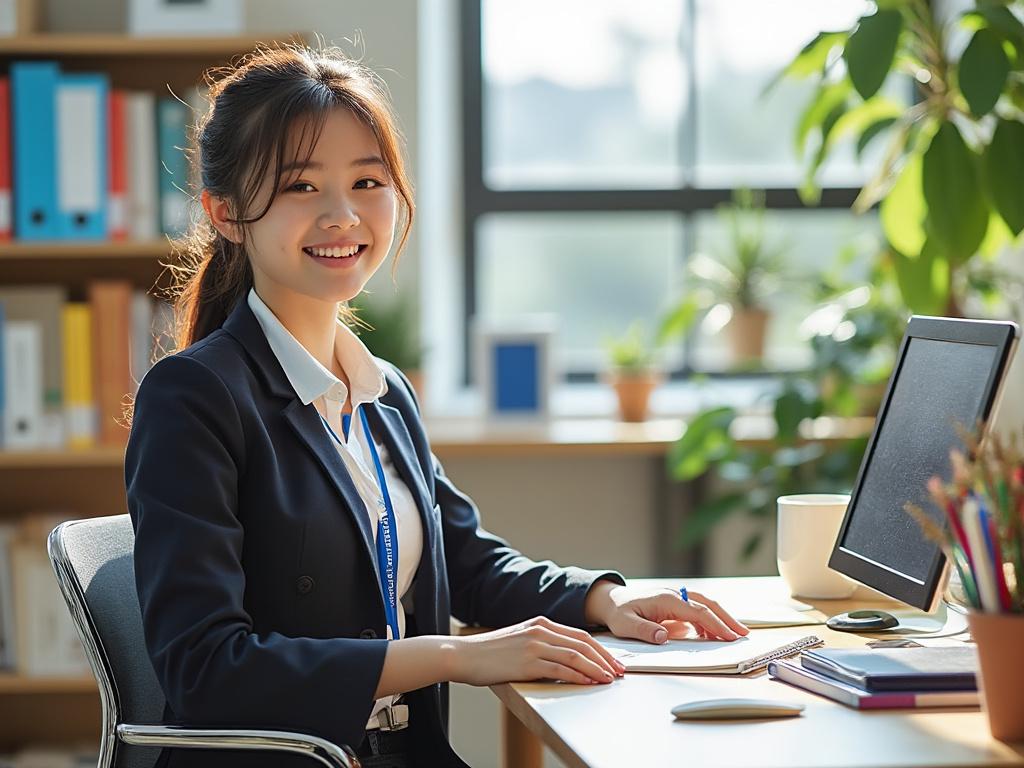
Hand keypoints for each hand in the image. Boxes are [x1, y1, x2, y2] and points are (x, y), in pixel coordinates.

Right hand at [449, 616, 624, 686]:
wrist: (464, 655)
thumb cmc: (491, 652)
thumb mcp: (520, 640)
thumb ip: (542, 644)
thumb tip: (567, 660)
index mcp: (541, 623)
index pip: (580, 635)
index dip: (601, 649)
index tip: (613, 661)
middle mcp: (540, 630)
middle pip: (583, 643)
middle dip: (605, 658)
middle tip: (619, 672)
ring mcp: (534, 644)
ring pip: (576, 656)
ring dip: (597, 668)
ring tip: (609, 679)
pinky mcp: (528, 661)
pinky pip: (561, 669)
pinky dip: (579, 676)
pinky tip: (589, 682)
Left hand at [584, 582, 748, 643]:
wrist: (611, 601)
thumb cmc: (618, 612)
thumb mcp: (626, 624)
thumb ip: (645, 630)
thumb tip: (664, 637)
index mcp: (666, 599)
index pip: (698, 611)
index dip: (715, 624)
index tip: (730, 636)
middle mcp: (675, 595)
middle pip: (708, 605)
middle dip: (727, 619)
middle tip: (743, 634)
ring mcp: (677, 599)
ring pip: (705, 606)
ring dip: (721, 619)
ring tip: (735, 635)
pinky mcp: (676, 605)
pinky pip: (697, 611)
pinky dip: (709, 621)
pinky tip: (714, 635)